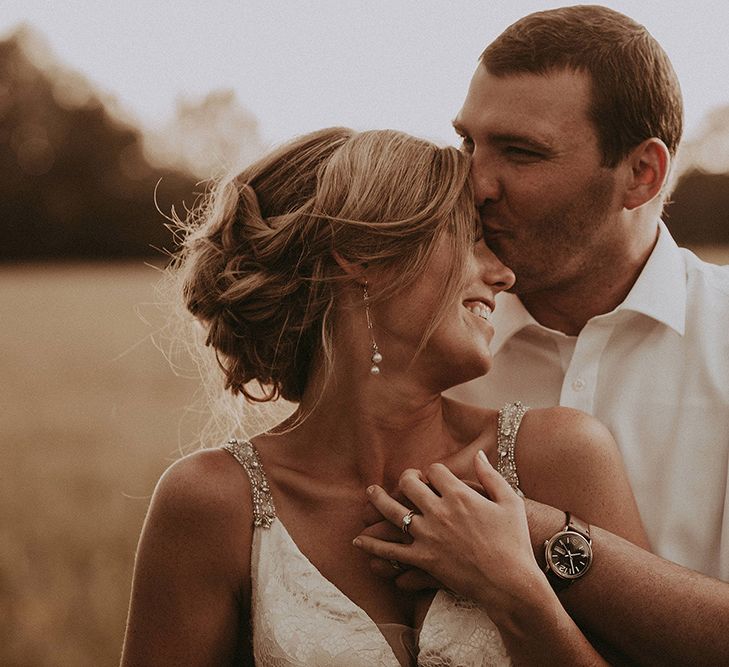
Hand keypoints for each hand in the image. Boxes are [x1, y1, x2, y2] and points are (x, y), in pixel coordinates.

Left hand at [354, 451, 547, 615]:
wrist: (511, 582)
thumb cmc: (514, 542)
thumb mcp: (509, 502)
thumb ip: (490, 476)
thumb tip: (479, 455)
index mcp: (459, 495)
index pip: (434, 470)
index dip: (432, 471)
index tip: (434, 475)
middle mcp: (439, 512)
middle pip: (410, 484)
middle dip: (407, 478)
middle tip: (406, 480)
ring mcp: (429, 536)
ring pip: (394, 511)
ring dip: (379, 500)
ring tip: (371, 493)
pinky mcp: (424, 560)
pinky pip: (392, 552)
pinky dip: (373, 546)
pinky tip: (359, 540)